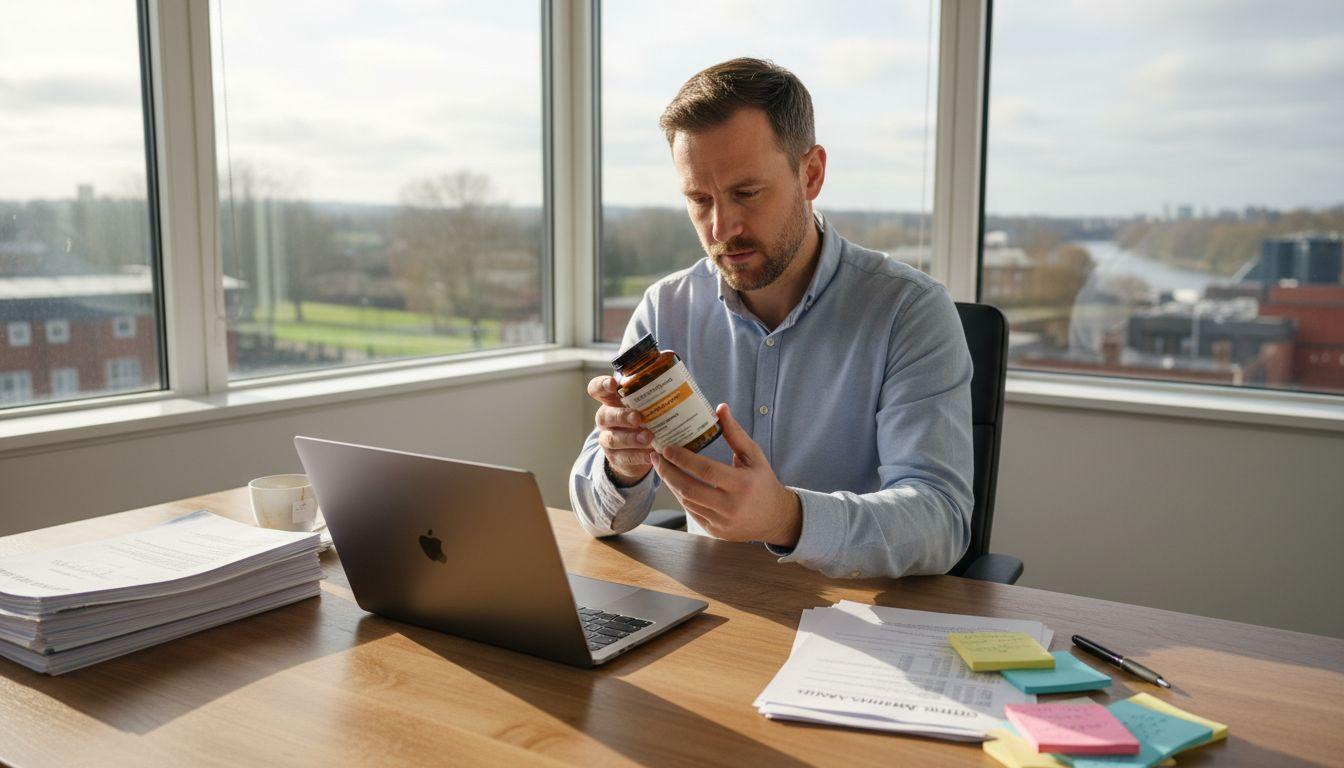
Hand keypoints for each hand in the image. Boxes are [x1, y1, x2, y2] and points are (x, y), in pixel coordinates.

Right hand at [587, 375, 654, 485]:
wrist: (638, 451)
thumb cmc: (644, 418)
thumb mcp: (645, 402)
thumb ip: (653, 384)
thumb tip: (670, 357)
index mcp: (611, 401)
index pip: (597, 389)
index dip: (602, 385)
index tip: (614, 384)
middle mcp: (606, 419)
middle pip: (605, 415)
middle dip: (621, 416)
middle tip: (638, 417)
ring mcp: (608, 439)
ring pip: (614, 438)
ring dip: (631, 438)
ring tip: (649, 437)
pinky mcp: (616, 458)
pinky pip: (625, 457)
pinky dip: (639, 456)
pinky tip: (652, 454)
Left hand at [651, 403, 801, 546]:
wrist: (775, 518)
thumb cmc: (763, 482)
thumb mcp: (753, 455)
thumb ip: (735, 433)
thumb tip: (720, 408)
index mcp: (742, 484)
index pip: (705, 470)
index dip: (683, 459)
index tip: (667, 448)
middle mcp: (731, 506)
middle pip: (689, 488)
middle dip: (668, 471)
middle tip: (656, 457)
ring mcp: (721, 522)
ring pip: (687, 501)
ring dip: (671, 483)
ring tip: (662, 467)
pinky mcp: (715, 531)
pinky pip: (691, 512)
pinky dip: (680, 496)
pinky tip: (674, 482)